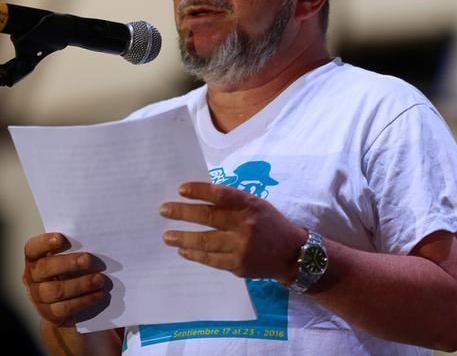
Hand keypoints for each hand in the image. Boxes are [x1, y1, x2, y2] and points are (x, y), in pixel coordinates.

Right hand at [22, 232, 108, 325]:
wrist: (64, 304)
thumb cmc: (68, 272)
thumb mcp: (66, 258)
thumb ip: (73, 248)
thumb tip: (93, 240)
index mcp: (34, 260)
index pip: (32, 249)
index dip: (44, 243)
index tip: (61, 238)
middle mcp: (31, 278)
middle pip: (44, 269)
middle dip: (68, 263)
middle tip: (88, 259)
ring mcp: (38, 297)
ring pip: (56, 290)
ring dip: (81, 284)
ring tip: (100, 279)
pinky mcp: (49, 314)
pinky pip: (65, 308)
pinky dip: (84, 300)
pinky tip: (98, 295)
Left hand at [159, 182, 306, 282]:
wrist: (292, 254)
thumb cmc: (269, 224)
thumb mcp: (257, 205)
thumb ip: (232, 202)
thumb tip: (198, 197)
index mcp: (251, 206)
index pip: (221, 195)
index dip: (199, 191)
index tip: (180, 189)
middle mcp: (246, 226)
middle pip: (209, 218)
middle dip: (182, 213)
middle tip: (163, 210)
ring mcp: (242, 248)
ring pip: (206, 242)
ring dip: (183, 238)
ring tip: (167, 236)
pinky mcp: (239, 266)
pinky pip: (212, 260)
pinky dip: (196, 255)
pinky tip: (184, 251)